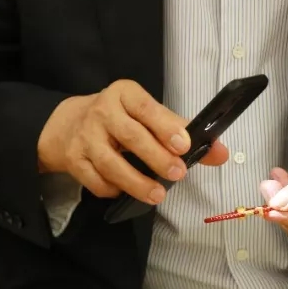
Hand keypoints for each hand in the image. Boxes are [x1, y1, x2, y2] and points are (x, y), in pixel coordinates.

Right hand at [37, 79, 228, 204]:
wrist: (67, 124)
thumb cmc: (119, 118)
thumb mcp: (146, 113)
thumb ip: (181, 131)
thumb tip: (220, 153)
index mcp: (125, 94)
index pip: (147, 108)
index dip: (166, 127)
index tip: (184, 145)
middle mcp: (102, 111)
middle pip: (131, 136)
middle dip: (157, 157)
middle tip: (178, 174)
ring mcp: (85, 137)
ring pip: (111, 163)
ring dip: (137, 182)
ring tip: (158, 195)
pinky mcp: (73, 160)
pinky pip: (95, 180)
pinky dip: (113, 189)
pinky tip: (127, 192)